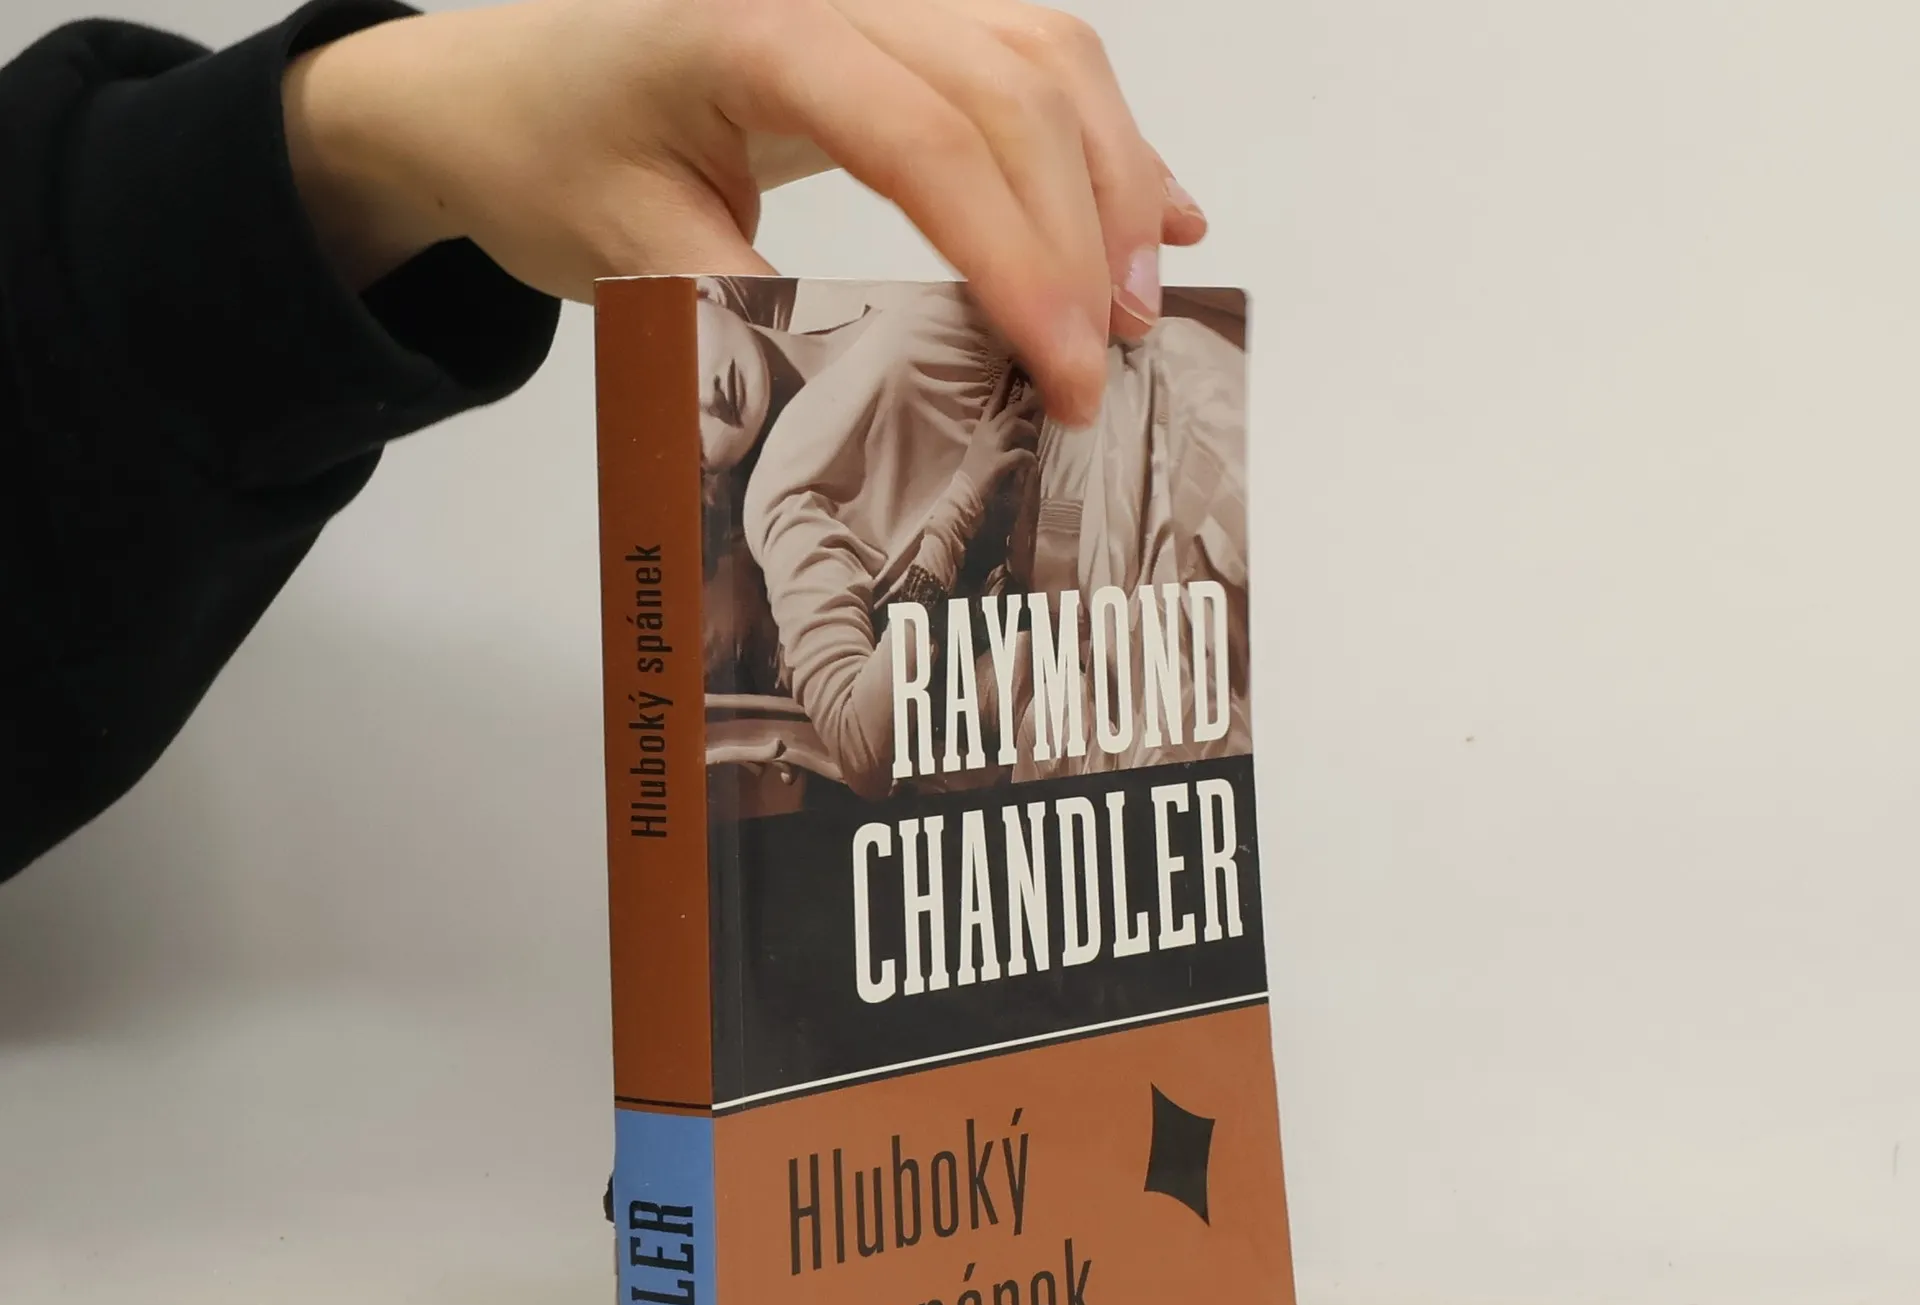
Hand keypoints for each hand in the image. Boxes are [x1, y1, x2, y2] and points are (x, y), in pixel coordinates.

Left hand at [281, 0, 1208, 424]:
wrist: (503, 94)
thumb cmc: (555, 163)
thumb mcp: (632, 259)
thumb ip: (754, 316)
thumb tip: (882, 393)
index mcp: (756, 31)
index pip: (930, 142)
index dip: (1017, 262)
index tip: (1067, 371)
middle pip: (1014, 88)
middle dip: (1083, 234)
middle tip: (1115, 361)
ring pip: (1045, 56)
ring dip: (1115, 177)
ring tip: (1147, 300)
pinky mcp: (898, 20)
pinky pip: (1027, 53)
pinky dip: (1101, 137)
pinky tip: (1155, 211)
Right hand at [956, 375, 1041, 498]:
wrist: (963, 499)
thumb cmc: (977, 477)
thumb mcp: (987, 450)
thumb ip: (1002, 437)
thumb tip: (1026, 426)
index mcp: (984, 428)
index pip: (997, 399)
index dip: (1006, 381)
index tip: (1014, 364)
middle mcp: (988, 433)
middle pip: (1013, 409)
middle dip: (1031, 402)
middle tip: (1046, 396)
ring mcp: (993, 447)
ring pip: (1018, 425)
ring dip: (1031, 433)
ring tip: (1035, 443)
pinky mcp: (998, 463)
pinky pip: (1022, 454)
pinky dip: (1030, 459)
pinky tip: (1031, 465)